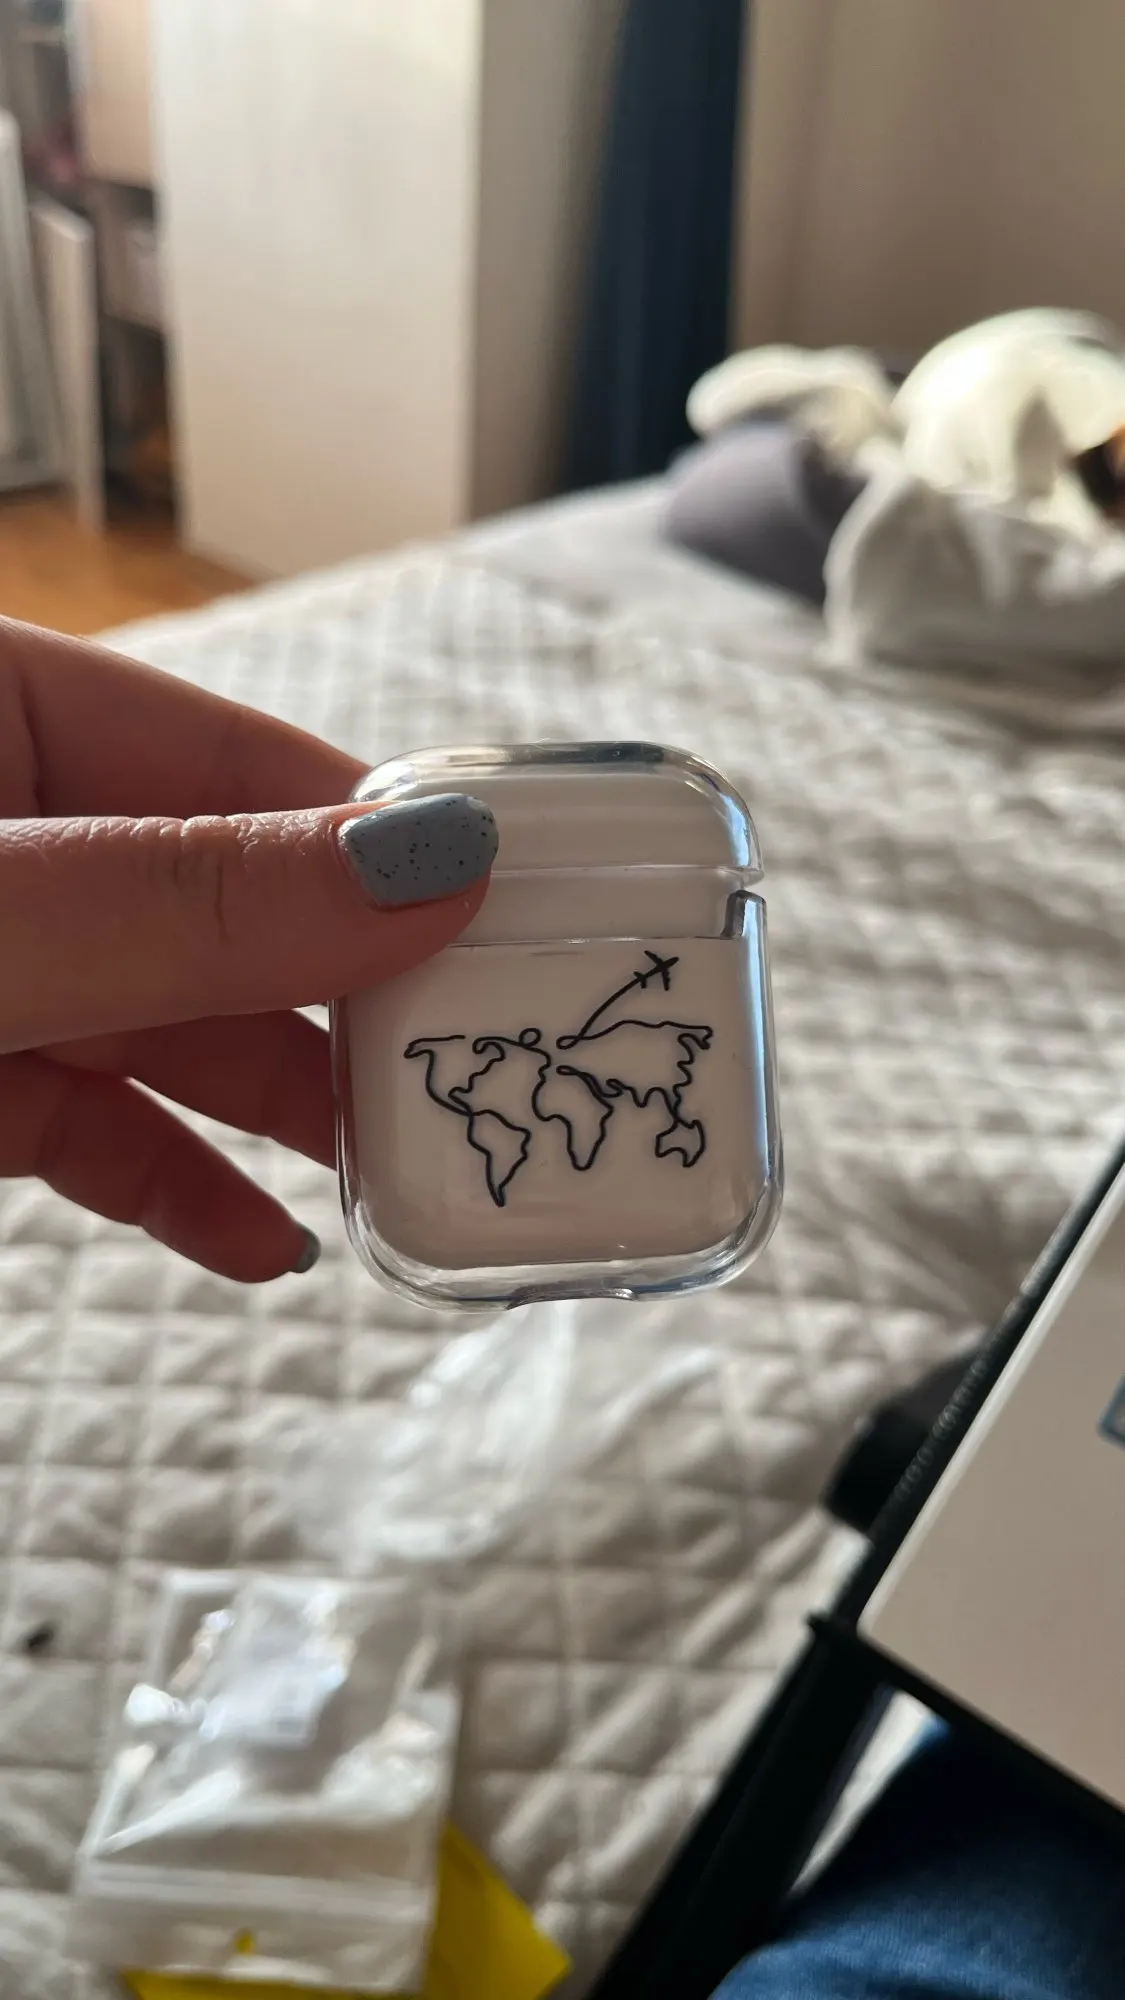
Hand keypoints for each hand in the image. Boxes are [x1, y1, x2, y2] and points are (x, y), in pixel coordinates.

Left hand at [0, 620, 496, 1279]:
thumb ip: (188, 902)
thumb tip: (429, 869)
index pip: (228, 757)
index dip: (374, 834)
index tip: (511, 911)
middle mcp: (11, 839)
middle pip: (225, 905)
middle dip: (349, 992)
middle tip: (484, 1057)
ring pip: (171, 1027)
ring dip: (289, 1103)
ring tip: (410, 1166)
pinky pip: (91, 1130)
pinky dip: (177, 1185)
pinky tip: (265, 1241)